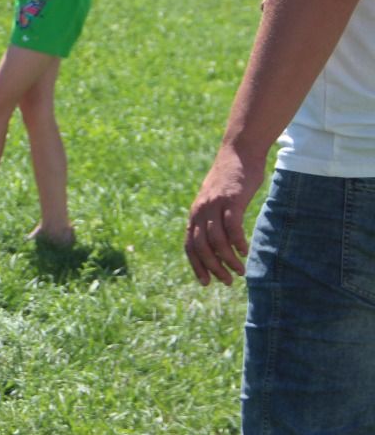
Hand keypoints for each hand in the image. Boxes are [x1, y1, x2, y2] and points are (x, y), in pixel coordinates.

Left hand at [185, 151, 261, 285]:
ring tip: (239, 271)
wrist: (238, 152)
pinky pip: (232, 226)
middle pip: (201, 247)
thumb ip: (212, 219)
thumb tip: (216, 243)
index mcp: (195, 214)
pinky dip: (237, 242)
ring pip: (216, 240)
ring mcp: (215, 204)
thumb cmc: (230, 180)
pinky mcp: (231, 200)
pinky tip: (244, 251)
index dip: (196, 266)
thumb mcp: (214, 201)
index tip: (206, 282)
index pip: (190, 246)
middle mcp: (201, 210)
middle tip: (227, 281)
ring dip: (228, 260)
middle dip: (213, 267)